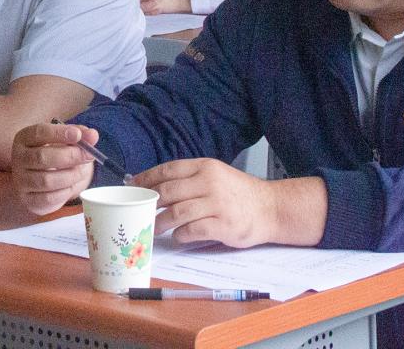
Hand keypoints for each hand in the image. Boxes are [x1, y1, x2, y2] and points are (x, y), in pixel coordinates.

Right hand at [10, 122, 96, 215]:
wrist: (40, 181)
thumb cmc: (53, 154)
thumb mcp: (64, 141)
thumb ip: (80, 135)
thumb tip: (93, 135)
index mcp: (24, 138)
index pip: (39, 132)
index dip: (59, 133)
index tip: (78, 135)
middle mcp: (19, 158)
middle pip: (42, 157)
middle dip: (70, 156)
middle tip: (89, 155)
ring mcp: (21, 180)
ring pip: (47, 180)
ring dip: (70, 175)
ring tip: (80, 171)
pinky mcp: (27, 199)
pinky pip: (49, 197)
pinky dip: (65, 191)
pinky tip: (71, 184)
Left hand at [133, 158, 276, 247]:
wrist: (271, 207)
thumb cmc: (239, 193)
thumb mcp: (216, 175)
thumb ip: (190, 178)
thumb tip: (156, 186)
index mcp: (205, 167)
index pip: (168, 170)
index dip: (146, 178)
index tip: (132, 186)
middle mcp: (210, 182)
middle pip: (168, 191)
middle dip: (149, 203)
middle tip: (139, 211)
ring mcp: (217, 204)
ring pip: (177, 212)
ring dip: (160, 222)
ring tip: (154, 228)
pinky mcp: (224, 225)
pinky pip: (193, 230)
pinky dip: (181, 235)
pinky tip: (178, 236)